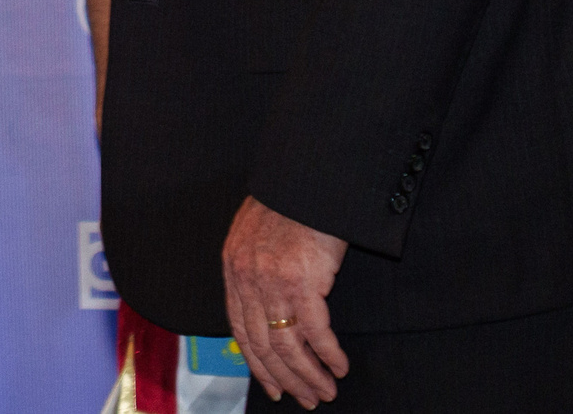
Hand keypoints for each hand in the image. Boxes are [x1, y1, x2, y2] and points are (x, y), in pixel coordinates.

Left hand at [223, 197, 349, 406]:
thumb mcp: (256, 234)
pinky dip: (328, 355)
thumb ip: (255, 269)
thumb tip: (266, 306)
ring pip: (287, 346)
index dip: (257, 363)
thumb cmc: (288, 203)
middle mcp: (247, 280)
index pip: (240, 330)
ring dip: (309, 375)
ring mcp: (272, 284)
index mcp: (233, 269)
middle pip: (263, 345)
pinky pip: (315, 333)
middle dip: (286, 379)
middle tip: (308, 399)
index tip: (273, 386)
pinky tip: (339, 366)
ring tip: (326, 391)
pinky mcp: (302, 284)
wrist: (305, 180)